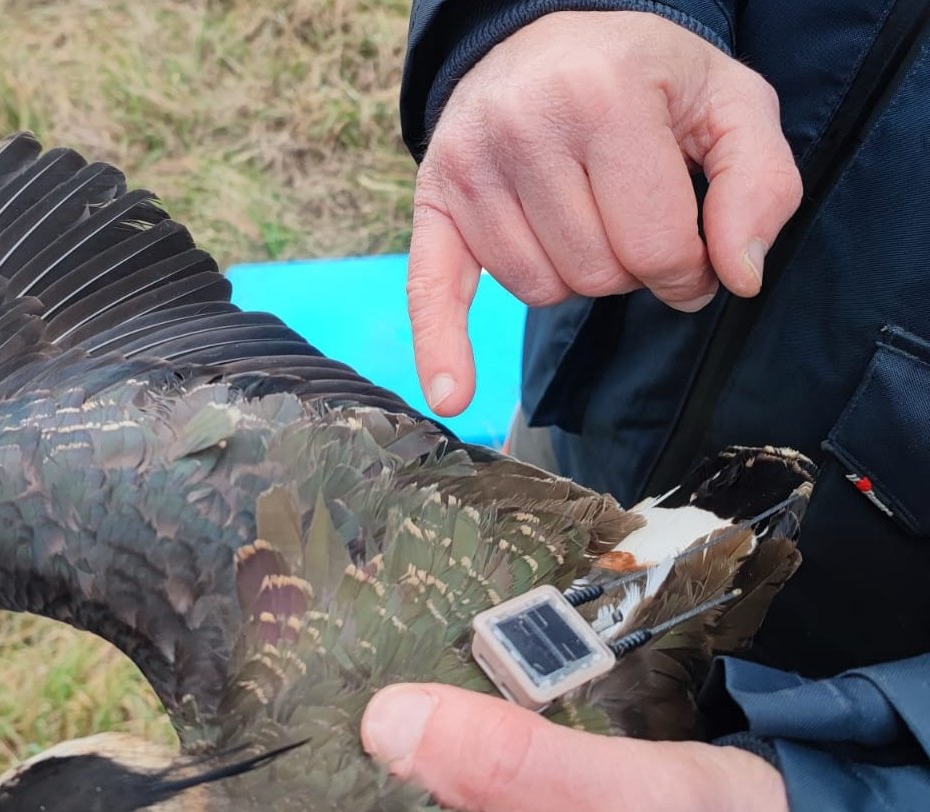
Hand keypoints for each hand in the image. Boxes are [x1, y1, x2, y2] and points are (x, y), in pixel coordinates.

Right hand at [408, 12, 802, 413]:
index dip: (689, 268)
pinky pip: (432, 292)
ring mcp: (472, 166)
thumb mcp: (728, 102)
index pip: (658, 248)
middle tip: (629, 218)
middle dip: (629, 268)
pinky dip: (441, 348)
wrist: (544, 36)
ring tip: (578, 217)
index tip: (694, 249)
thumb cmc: (643, 77)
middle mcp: (526, 125)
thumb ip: (760, 183)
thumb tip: (738, 278)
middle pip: (597, 275)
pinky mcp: (434, 201)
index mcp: (606, 94)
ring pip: (541, 291)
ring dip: (572, 277)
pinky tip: (450, 394)